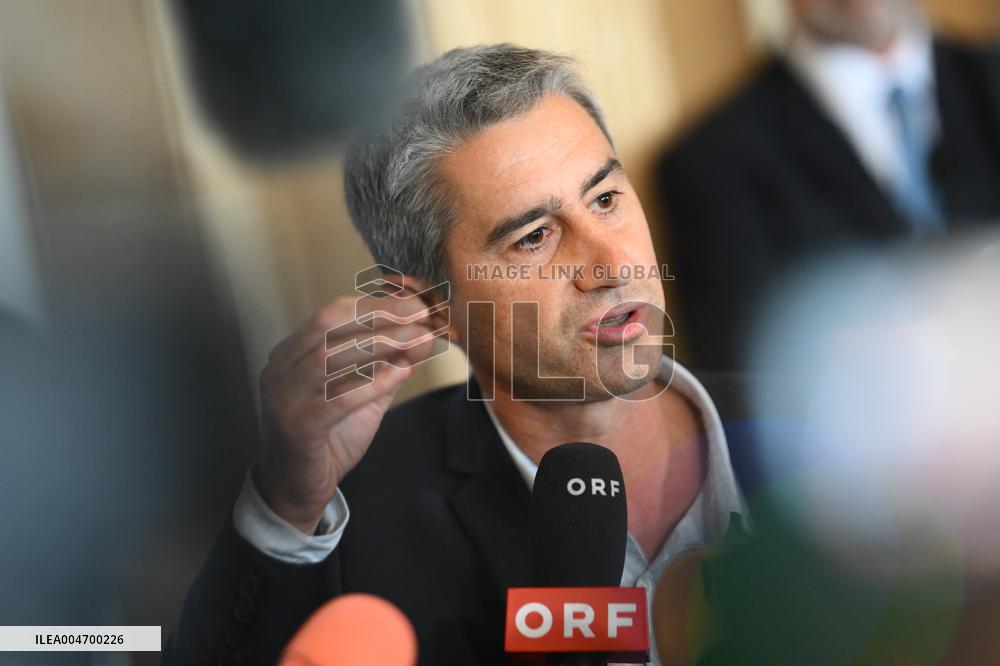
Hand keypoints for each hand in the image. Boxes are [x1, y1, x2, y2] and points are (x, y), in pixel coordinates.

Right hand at [257, 285, 440, 533]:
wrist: (298, 490)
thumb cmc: (328, 438)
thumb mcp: (364, 394)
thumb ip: (390, 364)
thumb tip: (424, 335)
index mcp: (292, 353)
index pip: (333, 313)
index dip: (376, 303)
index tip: (416, 303)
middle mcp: (281, 368)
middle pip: (329, 325)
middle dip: (379, 314)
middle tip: (419, 312)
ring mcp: (283, 397)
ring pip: (329, 357)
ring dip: (379, 343)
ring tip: (416, 337)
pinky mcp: (295, 426)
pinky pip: (335, 399)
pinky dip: (371, 383)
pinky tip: (400, 373)